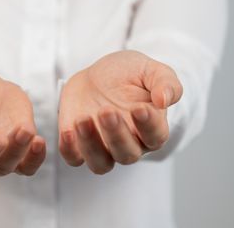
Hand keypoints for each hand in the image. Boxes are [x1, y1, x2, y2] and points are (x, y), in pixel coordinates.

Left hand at [58, 50, 182, 173]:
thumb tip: (165, 99)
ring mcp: (103, 147)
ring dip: (91, 146)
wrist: (99, 76)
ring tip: (83, 120)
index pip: (155, 135)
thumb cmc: (129, 75)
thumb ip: (165, 82)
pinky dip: (69, 149)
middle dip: (116, 135)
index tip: (139, 108)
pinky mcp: (79, 144)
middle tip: (106, 111)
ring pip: (101, 163)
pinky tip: (68, 130)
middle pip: (127, 154)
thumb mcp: (149, 70)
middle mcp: (130, 144)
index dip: (148, 125)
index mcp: (151, 127)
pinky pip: (74, 157)